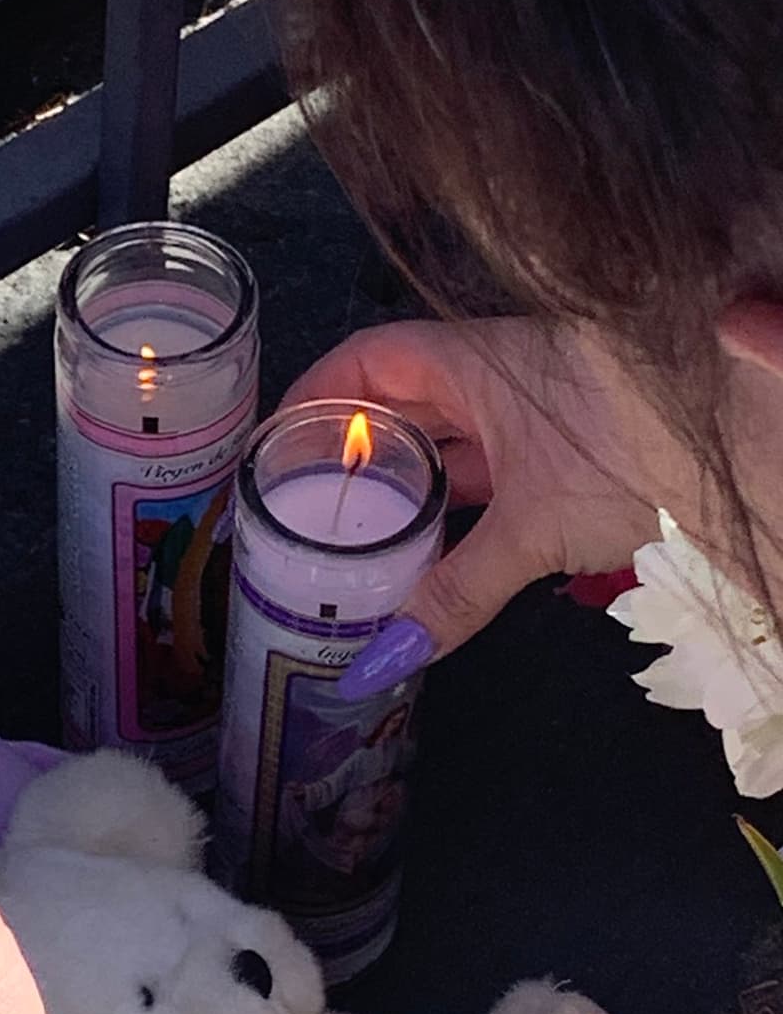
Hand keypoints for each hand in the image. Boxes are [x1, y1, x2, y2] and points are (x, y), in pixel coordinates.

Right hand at [286, 317, 702, 687]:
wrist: (733, 447)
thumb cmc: (633, 451)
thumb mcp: (531, 528)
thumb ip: (455, 593)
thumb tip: (384, 656)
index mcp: (475, 360)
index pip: (370, 357)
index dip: (317, 389)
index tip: (279, 436)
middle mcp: (497, 376)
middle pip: (399, 399)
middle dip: (351, 443)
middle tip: (300, 492)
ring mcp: (530, 413)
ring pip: (443, 438)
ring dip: (402, 478)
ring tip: (351, 523)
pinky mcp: (557, 452)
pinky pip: (483, 469)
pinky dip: (451, 503)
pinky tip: (428, 544)